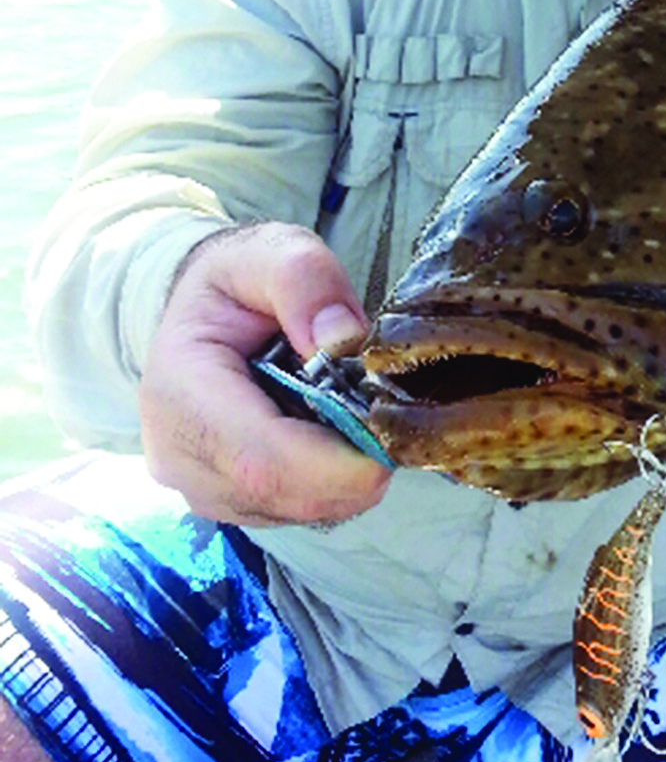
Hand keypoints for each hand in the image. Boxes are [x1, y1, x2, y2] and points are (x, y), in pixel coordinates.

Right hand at [139, 223, 389, 525]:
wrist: (201, 314)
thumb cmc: (237, 283)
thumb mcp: (270, 251)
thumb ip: (305, 279)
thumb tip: (340, 338)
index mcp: (177, 391)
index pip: (258, 460)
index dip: (332, 466)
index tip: (392, 442)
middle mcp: (177, 455)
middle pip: (280, 494)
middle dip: (350, 469)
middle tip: (393, 421)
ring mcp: (200, 487)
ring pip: (294, 510)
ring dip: (343, 475)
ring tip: (355, 413)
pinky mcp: (229, 502)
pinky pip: (294, 510)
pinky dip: (330, 482)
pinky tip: (334, 433)